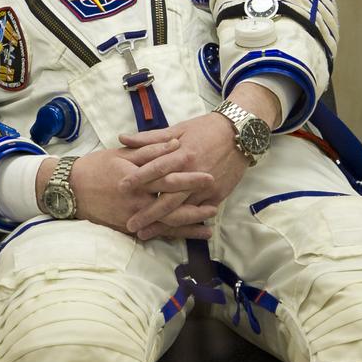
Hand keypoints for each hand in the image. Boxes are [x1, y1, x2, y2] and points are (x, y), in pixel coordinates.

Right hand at [37, 143, 216, 239]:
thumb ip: (150, 149)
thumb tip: (176, 143)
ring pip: (168, 221)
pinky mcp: (129, 228)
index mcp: (134, 176)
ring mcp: (132, 215)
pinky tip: (195, 233)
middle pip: (170, 201)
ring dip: (191, 221)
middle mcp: (135, 198)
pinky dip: (178, 233)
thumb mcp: (121, 154)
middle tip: (216, 198)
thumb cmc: (96, 167)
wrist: (70, 189)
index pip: (166, 176)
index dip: (189, 177)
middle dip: (195, 200)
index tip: (209, 174)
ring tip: (211, 219)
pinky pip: (158, 232)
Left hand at [118, 82, 282, 216]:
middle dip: (148, 213)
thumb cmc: (205, 129)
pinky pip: (199, 213)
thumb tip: (122, 139)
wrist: (240, 134)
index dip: (139, 178)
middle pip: (168, 197)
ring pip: (182, 210)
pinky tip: (170, 232)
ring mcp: (207, 187)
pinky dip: (185, 224)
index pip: (157, 168)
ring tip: (145, 233)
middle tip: (130, 224)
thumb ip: (149, 138)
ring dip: (163, 224)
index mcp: (182, 153)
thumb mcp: (177, 128)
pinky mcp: (218, 195)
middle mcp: (193, 173)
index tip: (121, 187)